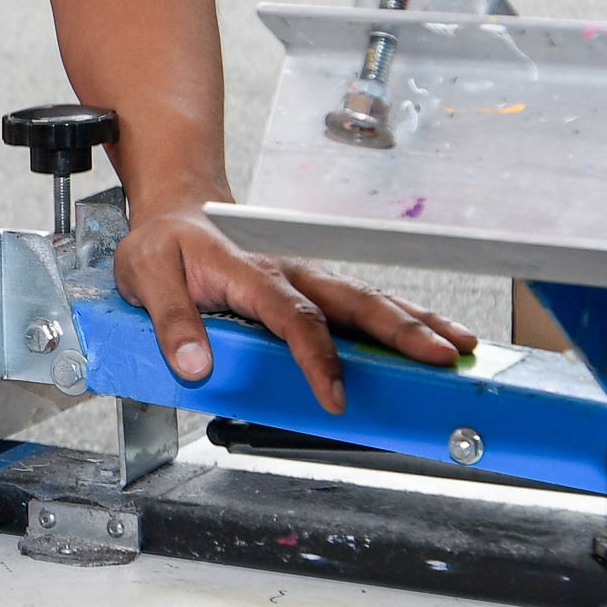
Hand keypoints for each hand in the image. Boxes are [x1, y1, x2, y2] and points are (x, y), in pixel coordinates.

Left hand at [111, 206, 477, 413]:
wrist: (178, 210)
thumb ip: (169, 320)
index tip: (334, 396)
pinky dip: (403, 318)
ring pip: (371, 297)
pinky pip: (364, 301)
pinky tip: (432, 335)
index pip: (295, 316)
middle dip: (404, 330)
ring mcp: (309, 275)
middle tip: (444, 357)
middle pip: (356, 300)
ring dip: (418, 322)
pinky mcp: (316, 284)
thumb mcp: (145, 276)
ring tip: (461, 346)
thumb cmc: (165, 243)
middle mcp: (291, 270)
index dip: (318, 357)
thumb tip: (194, 364)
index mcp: (251, 271)